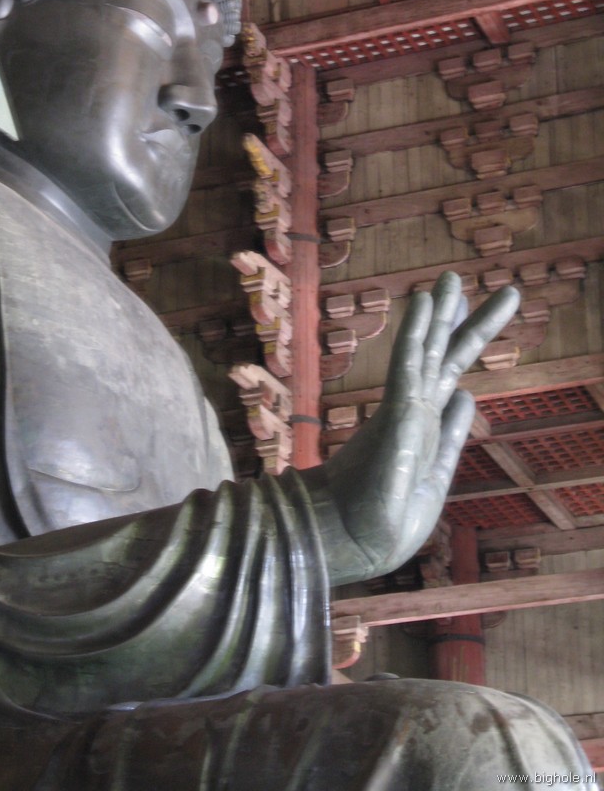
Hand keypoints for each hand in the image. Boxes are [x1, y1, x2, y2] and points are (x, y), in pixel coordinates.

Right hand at [303, 272, 519, 584]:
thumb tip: (465, 395)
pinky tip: (423, 302)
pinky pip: (408, 365)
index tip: (467, 309)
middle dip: (458, 316)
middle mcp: (414, 410)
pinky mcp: (395, 416)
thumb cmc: (385, 519)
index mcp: (425, 424)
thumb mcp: (435, 474)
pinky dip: (416, 332)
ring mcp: (403, 409)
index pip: (447, 372)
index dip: (461, 338)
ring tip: (451, 276)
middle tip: (459, 276)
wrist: (350, 542)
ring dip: (441, 313)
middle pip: (443, 353)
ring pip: (428, 351)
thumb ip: (451, 434)